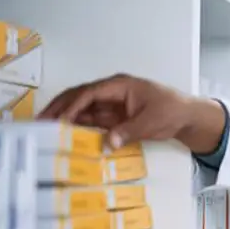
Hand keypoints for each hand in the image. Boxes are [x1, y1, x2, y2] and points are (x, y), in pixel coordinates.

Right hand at [37, 73, 224, 153]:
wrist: (188, 116)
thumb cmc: (172, 111)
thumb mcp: (152, 122)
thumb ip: (129, 132)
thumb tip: (108, 143)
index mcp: (120, 85)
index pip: (89, 93)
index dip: (72, 105)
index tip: (59, 119)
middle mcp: (112, 92)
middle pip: (80, 97)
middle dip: (60, 108)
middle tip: (41, 122)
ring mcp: (112, 104)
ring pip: (83, 109)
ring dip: (67, 118)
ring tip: (48, 130)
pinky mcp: (115, 116)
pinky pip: (93, 120)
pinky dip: (80, 127)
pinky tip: (69, 136)